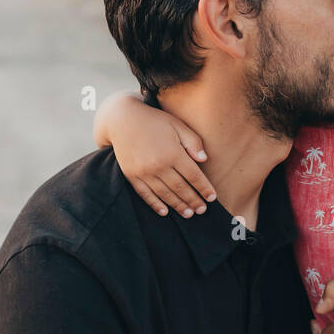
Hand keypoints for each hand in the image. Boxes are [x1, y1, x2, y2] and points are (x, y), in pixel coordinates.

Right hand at [100, 94, 217, 217]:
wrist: (122, 119)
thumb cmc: (154, 120)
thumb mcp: (177, 125)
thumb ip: (193, 142)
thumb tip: (204, 160)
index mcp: (173, 153)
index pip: (193, 176)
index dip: (204, 188)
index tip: (212, 198)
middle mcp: (159, 165)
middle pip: (180, 188)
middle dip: (193, 201)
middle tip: (202, 210)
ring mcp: (144, 172)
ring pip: (164, 194)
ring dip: (178, 205)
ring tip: (188, 214)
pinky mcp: (131, 175)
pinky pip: (145, 194)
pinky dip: (155, 204)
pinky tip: (164, 212)